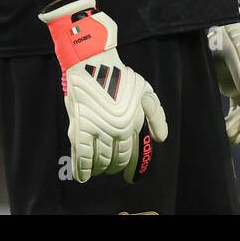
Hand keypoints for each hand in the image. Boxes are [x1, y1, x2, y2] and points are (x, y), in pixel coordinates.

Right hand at [40, 0, 167, 182]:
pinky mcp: (78, 125)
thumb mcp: (145, 92)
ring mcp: (95, 128)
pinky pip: (80, 154)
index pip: (129, 155)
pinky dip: (81, 168)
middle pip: (112, 160)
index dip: (129, 169)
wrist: (93, 63)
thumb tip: (161, 139)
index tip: (128, 177)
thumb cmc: (121, 77)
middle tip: (111, 169)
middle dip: (112, 167)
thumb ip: (156, 116)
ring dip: (98, 169)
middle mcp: (113, 129)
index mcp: (130, 123)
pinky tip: (83, 176)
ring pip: (97, 160)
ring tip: (99, 171)